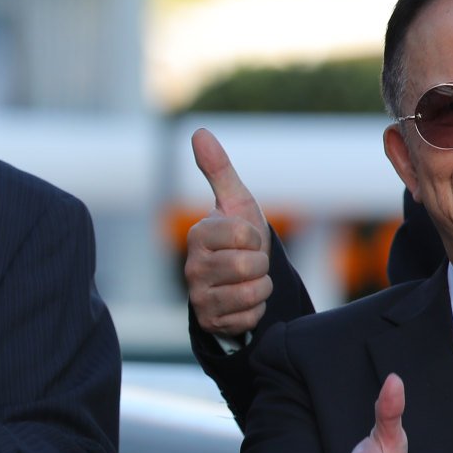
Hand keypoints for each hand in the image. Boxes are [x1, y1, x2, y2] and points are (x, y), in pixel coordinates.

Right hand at [185, 128, 273, 340]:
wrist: (236, 281)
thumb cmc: (238, 238)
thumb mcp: (236, 203)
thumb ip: (219, 170)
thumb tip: (199, 132)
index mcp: (198, 235)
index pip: (246, 235)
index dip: (256, 238)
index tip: (245, 240)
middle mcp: (192, 266)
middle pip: (248, 266)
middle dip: (260, 265)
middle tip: (249, 262)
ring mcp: (198, 296)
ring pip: (251, 293)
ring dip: (260, 288)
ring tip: (246, 281)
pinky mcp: (209, 321)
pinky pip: (249, 316)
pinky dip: (254, 310)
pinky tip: (241, 302)